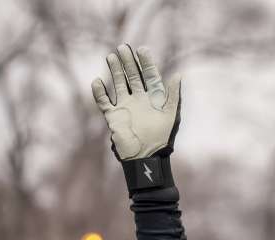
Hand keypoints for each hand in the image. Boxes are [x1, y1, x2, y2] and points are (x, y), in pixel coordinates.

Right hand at [92, 45, 181, 160]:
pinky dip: (100, 93)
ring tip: (110, 57)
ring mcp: (125, 107)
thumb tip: (178, 75)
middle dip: (128, 62)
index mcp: (153, 99)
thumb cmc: (161, 139)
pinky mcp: (113, 117)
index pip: (149, 76)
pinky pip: (104, 102)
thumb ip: (173, 96)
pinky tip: (97, 81)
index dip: (146, 63)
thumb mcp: (170, 116)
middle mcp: (138, 100)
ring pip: (118, 84)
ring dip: (114, 71)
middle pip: (132, 76)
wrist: (145, 157)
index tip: (142, 49)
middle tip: (123, 47)